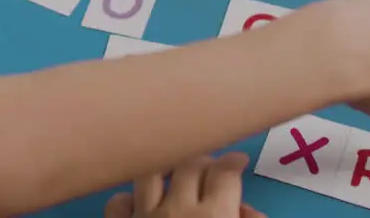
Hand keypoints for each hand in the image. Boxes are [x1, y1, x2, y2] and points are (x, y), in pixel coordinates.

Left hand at [104, 153, 265, 217]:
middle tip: (210, 163)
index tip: (237, 160)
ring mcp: (145, 216)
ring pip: (151, 171)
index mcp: (214, 215)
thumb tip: (252, 212)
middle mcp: (178, 209)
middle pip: (190, 163)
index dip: (233, 161)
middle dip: (203, 158)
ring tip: (173, 165)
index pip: (225, 171)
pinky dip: (127, 198)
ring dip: (164, 164)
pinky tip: (137, 199)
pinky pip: (118, 202)